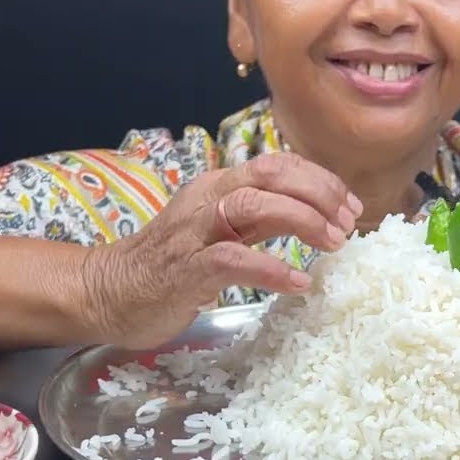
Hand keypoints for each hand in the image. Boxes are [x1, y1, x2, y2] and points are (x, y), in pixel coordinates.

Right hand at [80, 153, 360, 347]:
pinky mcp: (185, 269)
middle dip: (318, 193)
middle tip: (348, 222)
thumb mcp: (224, 234)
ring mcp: (193, 232)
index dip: (320, 180)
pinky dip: (271, 268)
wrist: (108, 294)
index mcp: (219, 186)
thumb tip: (318, 219)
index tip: (350, 206)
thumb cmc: (171, 268)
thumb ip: (262, 222)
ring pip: (253, 204)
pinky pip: (233, 259)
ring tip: (333, 243)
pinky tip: (298, 282)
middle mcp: (207, 199)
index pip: (278, 165)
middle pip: (270, 175)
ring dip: (302, 220)